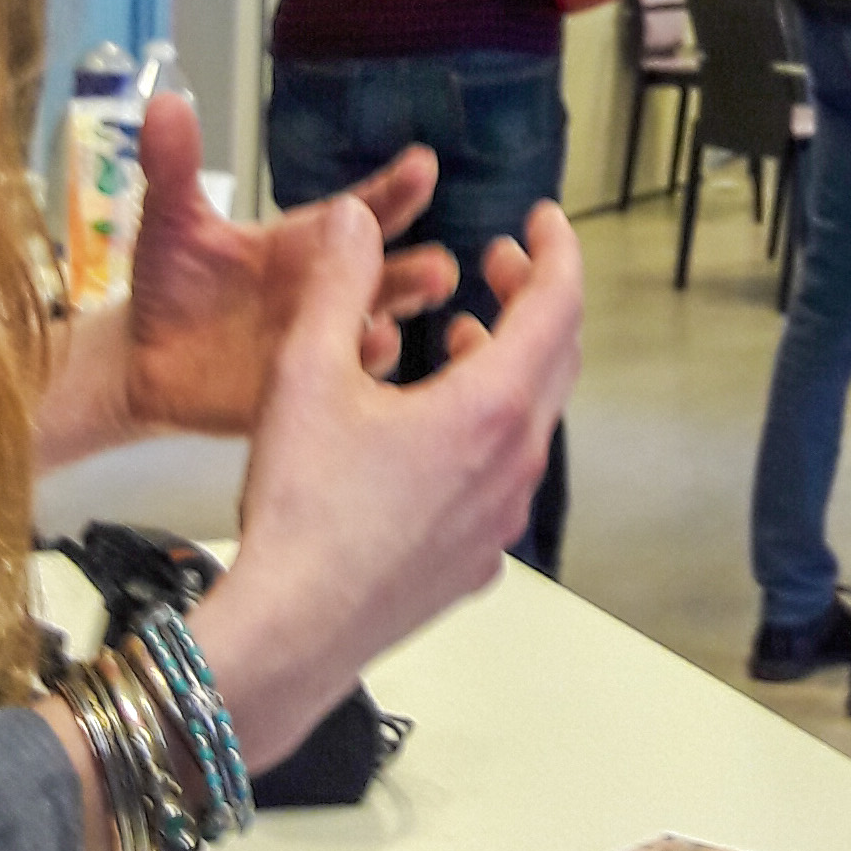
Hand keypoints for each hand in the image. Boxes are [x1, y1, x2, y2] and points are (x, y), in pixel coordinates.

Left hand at [123, 95, 459, 438]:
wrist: (142, 360)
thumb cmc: (173, 281)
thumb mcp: (172, 220)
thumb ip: (175, 166)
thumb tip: (166, 100)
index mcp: (312, 241)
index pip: (365, 211)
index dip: (395, 190)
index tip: (423, 165)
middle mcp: (331, 289)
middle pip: (387, 274)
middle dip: (417, 271)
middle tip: (439, 269)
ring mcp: (325, 341)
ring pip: (376, 328)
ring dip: (398, 325)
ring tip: (410, 323)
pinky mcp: (308, 389)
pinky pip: (341, 382)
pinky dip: (358, 368)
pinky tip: (366, 353)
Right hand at [189, 200, 583, 765]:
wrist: (292, 633)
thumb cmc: (302, 507)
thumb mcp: (307, 373)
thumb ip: (337, 284)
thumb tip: (354, 220)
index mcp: (490, 407)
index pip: (558, 305)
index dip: (557, 250)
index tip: (543, 217)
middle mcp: (514, 463)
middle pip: (557, 359)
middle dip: (534, 297)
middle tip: (498, 261)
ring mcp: (502, 518)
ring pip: (530, 419)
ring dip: (507, 363)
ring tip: (458, 335)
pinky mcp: (478, 559)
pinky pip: (503, 474)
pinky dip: (487, 426)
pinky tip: (431, 428)